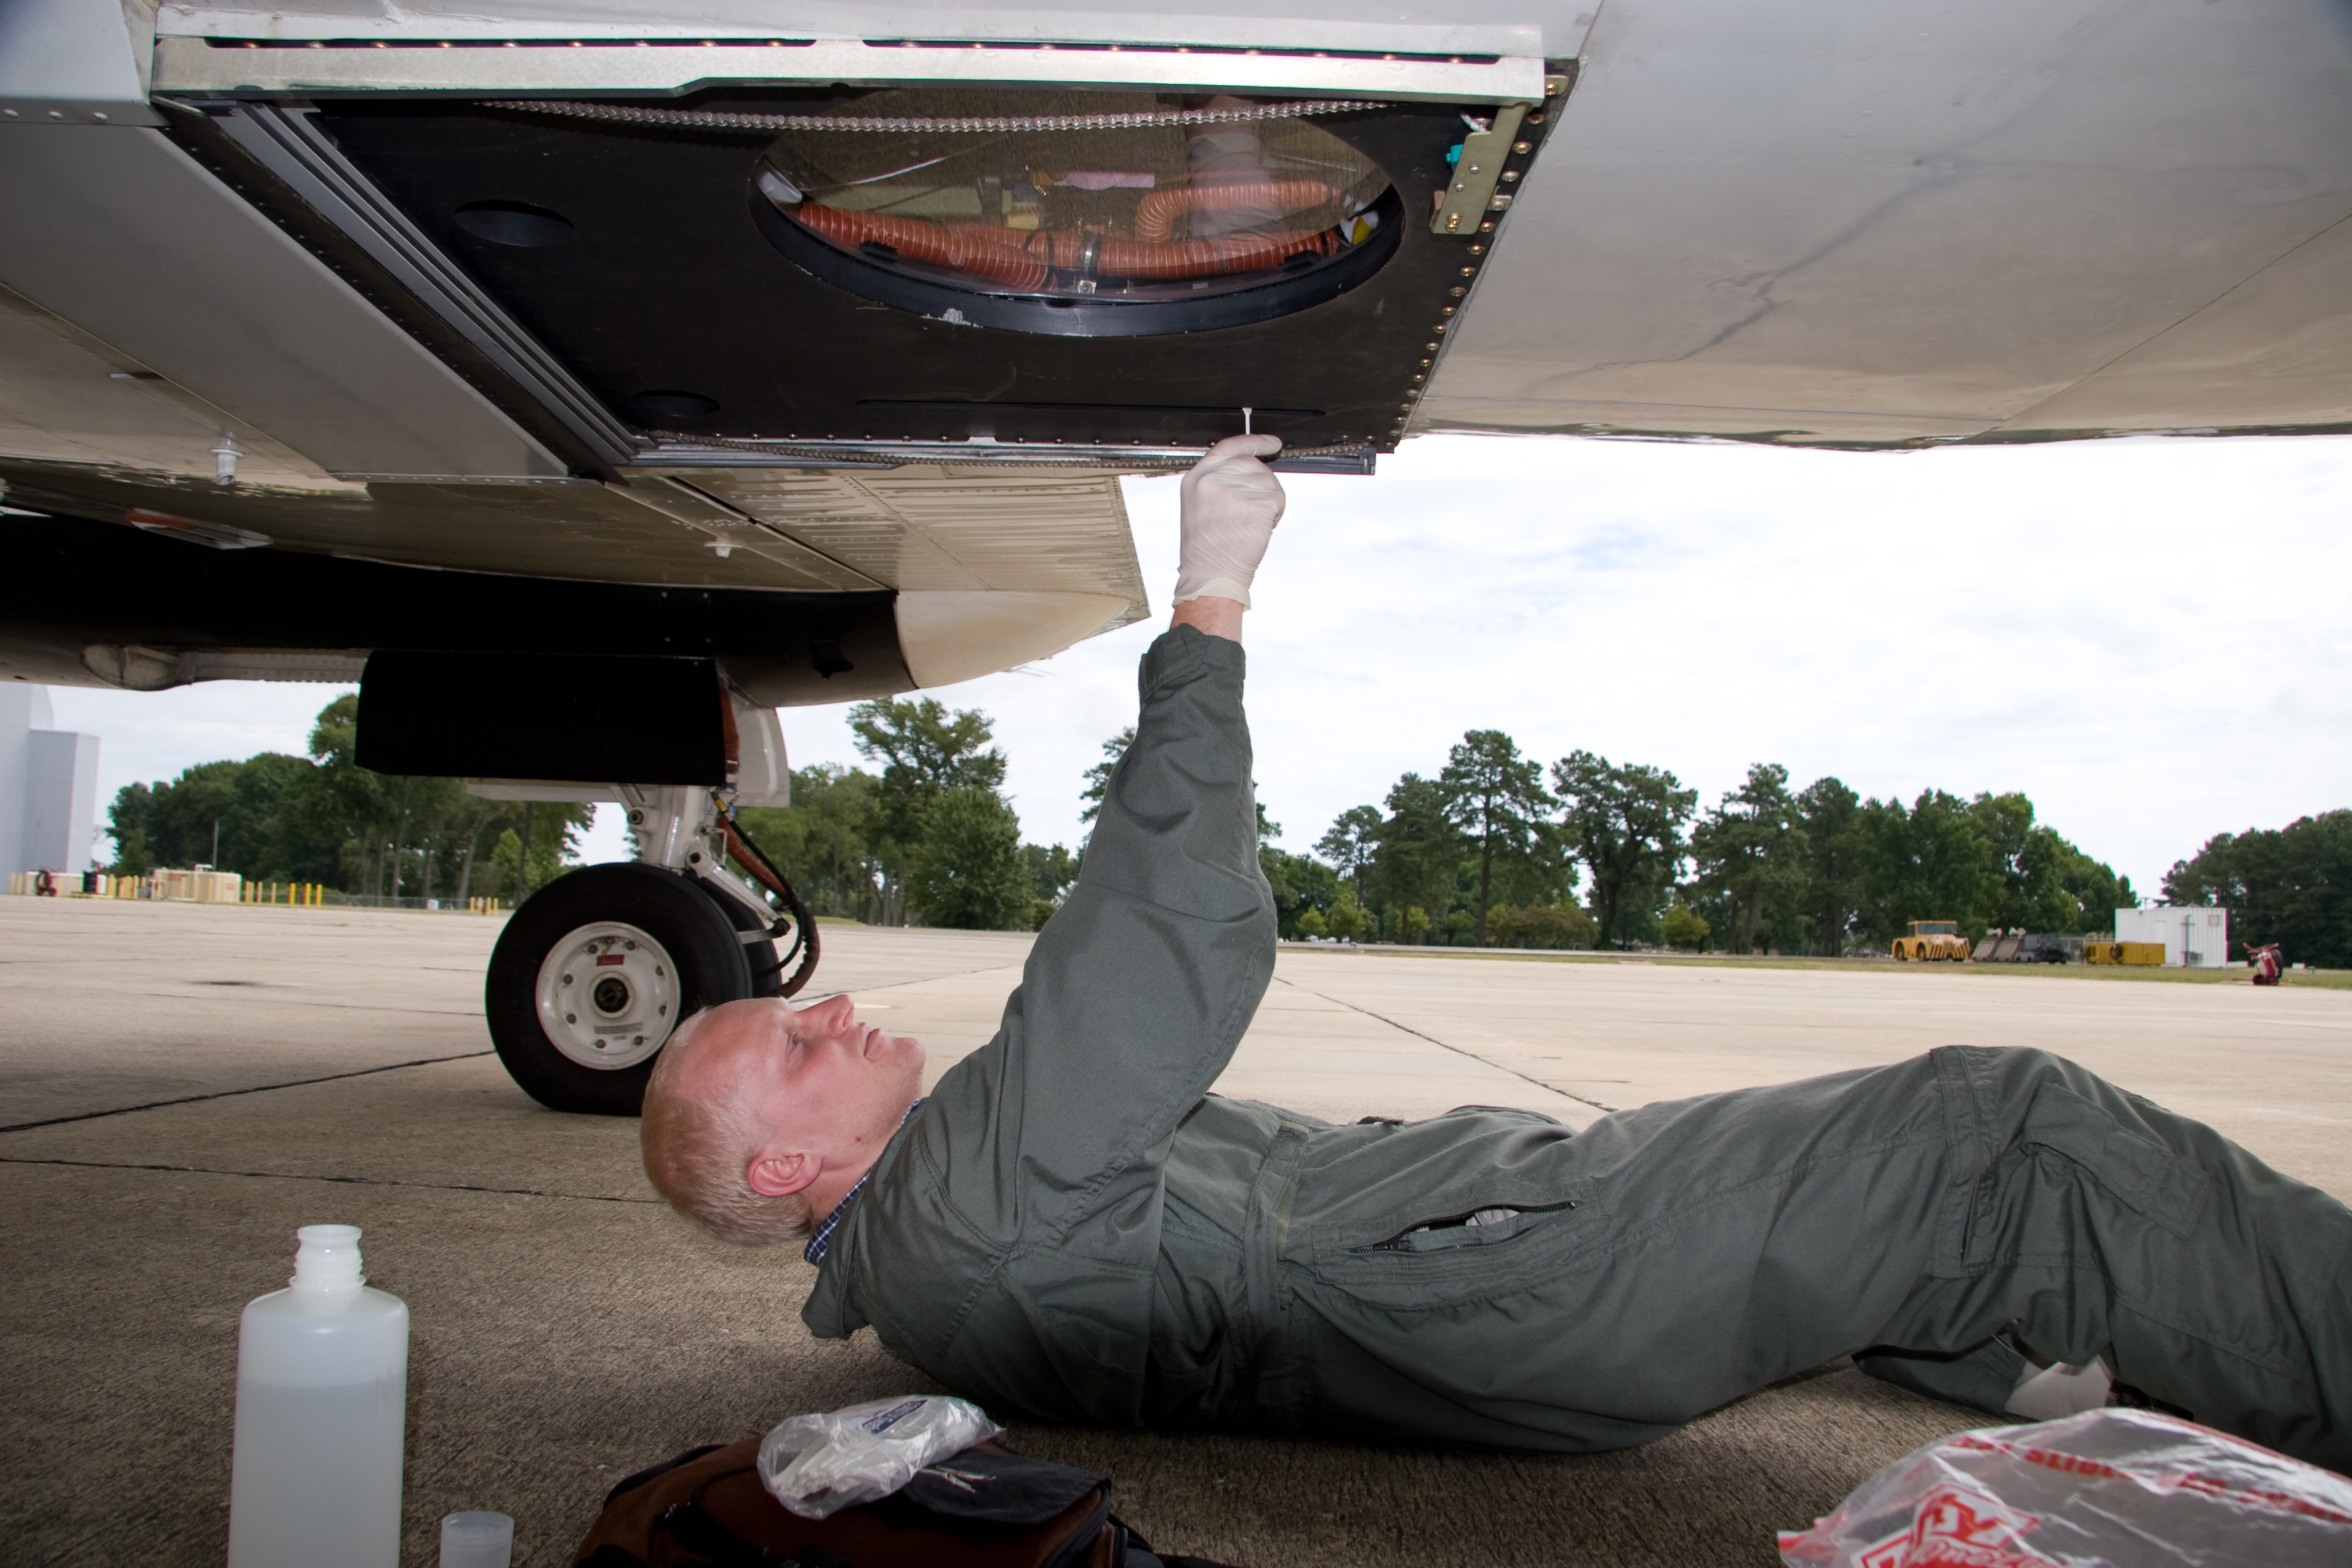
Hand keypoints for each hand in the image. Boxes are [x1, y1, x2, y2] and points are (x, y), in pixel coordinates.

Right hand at [1174, 433, 1284, 608]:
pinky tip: (1259, 528)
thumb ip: (1218, 481)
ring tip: (1250, 524)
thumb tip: (1249, 470)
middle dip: (1262, 484)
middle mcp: (1213, 479)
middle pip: (1253, 464)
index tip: (1272, 443)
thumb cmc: (1207, 548)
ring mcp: (1235, 490)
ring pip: (1269, 482)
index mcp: (1197, 478)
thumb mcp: (1199, 504)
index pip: (1229, 446)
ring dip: (1269, 502)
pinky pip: (1278, 499)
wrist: (1210, 575)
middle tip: (1255, 508)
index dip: (1254, 442)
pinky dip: (1276, 514)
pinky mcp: (1256, 503)